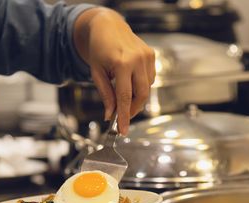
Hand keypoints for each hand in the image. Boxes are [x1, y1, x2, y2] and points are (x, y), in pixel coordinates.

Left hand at [74, 8, 154, 134]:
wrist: (107, 26)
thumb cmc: (99, 48)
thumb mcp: (96, 72)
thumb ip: (105, 94)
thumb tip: (110, 115)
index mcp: (121, 63)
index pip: (124, 97)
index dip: (124, 116)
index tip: (123, 130)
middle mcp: (137, 59)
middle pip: (141, 95)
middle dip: (132, 109)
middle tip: (123, 117)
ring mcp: (147, 56)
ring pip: (146, 88)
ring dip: (136, 98)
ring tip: (124, 97)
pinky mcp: (151, 55)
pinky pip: (149, 79)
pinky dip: (141, 86)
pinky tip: (131, 83)